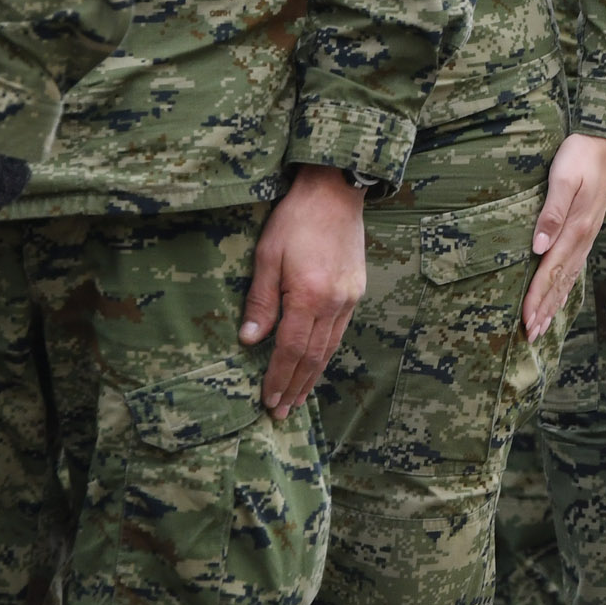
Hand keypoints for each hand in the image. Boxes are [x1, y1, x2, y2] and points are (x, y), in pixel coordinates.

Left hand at [243, 165, 369, 415]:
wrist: (335, 192)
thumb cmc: (295, 219)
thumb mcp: (267, 255)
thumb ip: (260, 300)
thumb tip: (249, 340)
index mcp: (308, 296)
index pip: (291, 349)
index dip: (278, 377)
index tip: (268, 400)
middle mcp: (333, 304)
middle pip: (313, 357)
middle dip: (295, 387)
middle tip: (282, 412)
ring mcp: (349, 299)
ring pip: (330, 348)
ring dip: (312, 376)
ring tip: (298, 398)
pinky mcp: (356, 291)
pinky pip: (340, 332)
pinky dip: (326, 354)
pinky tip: (316, 364)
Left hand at [525, 132, 605, 342]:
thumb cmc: (580, 154)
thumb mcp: (563, 178)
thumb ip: (552, 213)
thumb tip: (539, 247)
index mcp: (575, 228)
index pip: (551, 271)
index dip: (537, 298)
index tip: (525, 320)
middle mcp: (583, 237)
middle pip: (560, 281)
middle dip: (545, 309)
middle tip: (531, 336)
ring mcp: (587, 235)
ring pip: (569, 277)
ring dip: (555, 302)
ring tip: (543, 325)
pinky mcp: (587, 229)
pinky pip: (575, 266)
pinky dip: (566, 286)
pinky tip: (561, 294)